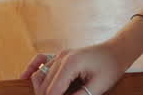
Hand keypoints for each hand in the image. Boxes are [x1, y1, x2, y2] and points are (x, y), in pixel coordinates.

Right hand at [22, 38, 137, 94]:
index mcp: (70, 63)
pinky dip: (32, 69)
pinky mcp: (60, 55)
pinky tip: (25, 77)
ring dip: (41, 89)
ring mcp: (59, 55)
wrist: (117, 50)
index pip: (53, 91)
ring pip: (40, 76)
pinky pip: (40, 60)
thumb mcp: (98, 87)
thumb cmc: (111, 67)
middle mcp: (61, 57)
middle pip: (44, 85)